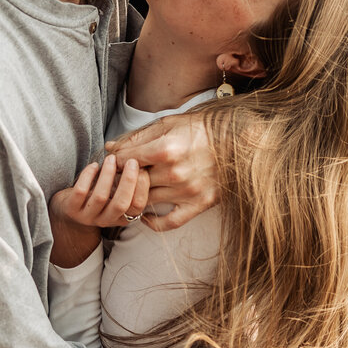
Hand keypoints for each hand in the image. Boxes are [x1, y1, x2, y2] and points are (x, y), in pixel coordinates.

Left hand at [50, 155, 149, 266]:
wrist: (68, 211)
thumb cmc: (97, 195)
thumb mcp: (115, 193)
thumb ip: (128, 182)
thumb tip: (142, 160)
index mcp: (122, 217)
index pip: (137, 206)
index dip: (142, 187)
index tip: (143, 168)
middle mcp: (106, 220)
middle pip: (121, 204)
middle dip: (128, 180)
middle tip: (131, 161)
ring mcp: (87, 217)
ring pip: (100, 197)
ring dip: (108, 174)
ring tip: (111, 158)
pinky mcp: (71, 209)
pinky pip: (80, 192)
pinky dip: (88, 175)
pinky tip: (94, 165)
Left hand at [105, 111, 217, 230]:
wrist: (236, 141)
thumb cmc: (200, 129)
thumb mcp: (168, 124)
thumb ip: (138, 137)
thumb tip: (111, 147)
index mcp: (166, 150)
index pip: (126, 161)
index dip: (116, 160)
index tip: (115, 160)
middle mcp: (175, 173)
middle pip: (134, 182)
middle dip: (123, 179)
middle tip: (120, 176)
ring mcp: (187, 191)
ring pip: (146, 201)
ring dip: (135, 198)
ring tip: (132, 190)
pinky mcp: (199, 204)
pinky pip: (169, 222)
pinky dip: (153, 223)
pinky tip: (145, 216)